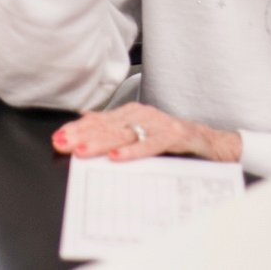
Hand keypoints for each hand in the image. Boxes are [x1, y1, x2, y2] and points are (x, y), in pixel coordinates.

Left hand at [51, 102, 241, 162]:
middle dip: (83, 135)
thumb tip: (84, 117)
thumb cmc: (173, 140)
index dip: (77, 129)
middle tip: (63, 143)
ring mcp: (159, 123)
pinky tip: (117, 157)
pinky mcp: (176, 135)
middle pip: (108, 126)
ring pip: (126, 133)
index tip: (58, 138)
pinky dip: (133, 150)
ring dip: (101, 142)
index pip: (99, 121)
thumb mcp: (140, 133)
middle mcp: (143, 114)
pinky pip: (152, 144)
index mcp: (132, 114)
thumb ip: (114, 126)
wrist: (212, 143)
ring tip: (82, 150)